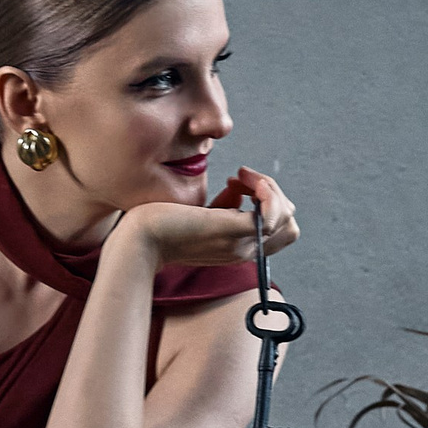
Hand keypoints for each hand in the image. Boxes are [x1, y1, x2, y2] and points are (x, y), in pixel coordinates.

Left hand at [112, 165, 298, 269]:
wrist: (137, 240)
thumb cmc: (160, 224)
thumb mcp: (200, 215)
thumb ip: (224, 206)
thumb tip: (239, 188)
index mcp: (239, 248)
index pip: (282, 231)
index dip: (269, 203)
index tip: (240, 185)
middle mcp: (245, 250)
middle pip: (290, 224)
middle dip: (274, 192)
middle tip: (242, 177)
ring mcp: (240, 243)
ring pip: (287, 218)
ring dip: (270, 188)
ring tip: (239, 177)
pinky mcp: (231, 231)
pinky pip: (271, 215)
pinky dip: (265, 191)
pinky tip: (237, 179)